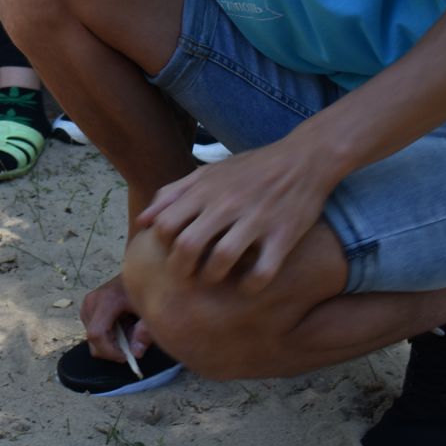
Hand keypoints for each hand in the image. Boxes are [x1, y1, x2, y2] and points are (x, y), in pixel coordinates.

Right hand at [79, 275, 153, 362]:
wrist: (141, 270)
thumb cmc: (148, 289)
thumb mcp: (150, 312)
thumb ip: (145, 332)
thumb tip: (136, 353)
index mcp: (107, 300)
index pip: (96, 334)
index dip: (109, 351)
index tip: (126, 357)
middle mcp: (92, 301)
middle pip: (92, 338)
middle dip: (111, 349)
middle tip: (131, 346)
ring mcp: (88, 303)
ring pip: (92, 336)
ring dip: (109, 342)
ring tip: (128, 332)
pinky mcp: (88, 306)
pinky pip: (92, 329)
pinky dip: (106, 336)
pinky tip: (121, 327)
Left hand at [135, 140, 336, 289]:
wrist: (302, 159)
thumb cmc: (248, 169)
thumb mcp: (206, 173)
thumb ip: (172, 194)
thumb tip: (143, 221)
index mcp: (205, 190)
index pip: (166, 226)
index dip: (162, 246)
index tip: (170, 254)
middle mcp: (227, 204)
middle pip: (188, 245)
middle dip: (180, 269)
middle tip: (185, 278)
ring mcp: (255, 219)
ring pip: (222, 259)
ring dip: (212, 277)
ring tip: (213, 279)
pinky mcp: (283, 234)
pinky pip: (262, 270)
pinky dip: (251, 285)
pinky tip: (247, 285)